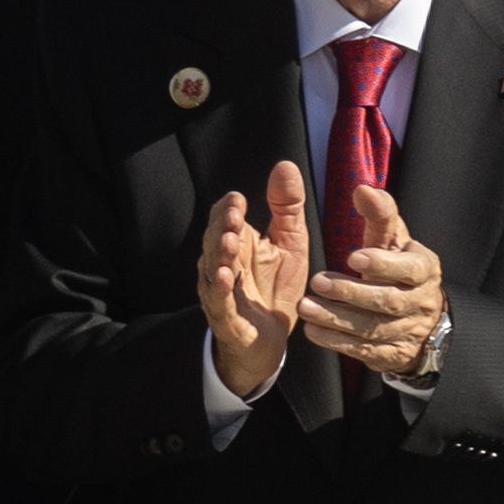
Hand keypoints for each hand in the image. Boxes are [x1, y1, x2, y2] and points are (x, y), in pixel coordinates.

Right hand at [198, 159, 310, 401]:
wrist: (270, 338)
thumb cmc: (276, 286)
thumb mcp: (290, 243)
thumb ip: (287, 207)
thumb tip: (284, 165)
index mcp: (237, 244)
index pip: (225, 220)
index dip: (229, 210)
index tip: (239, 200)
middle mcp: (222, 264)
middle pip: (216, 241)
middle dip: (223, 228)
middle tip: (235, 217)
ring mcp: (220, 291)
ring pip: (213, 269)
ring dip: (219, 255)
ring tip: (230, 241)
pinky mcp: (227, 318)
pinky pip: (219, 302)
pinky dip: (220, 290)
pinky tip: (226, 277)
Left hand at [292, 180, 447, 379]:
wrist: (422, 320)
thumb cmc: (399, 270)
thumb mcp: (394, 241)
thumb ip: (379, 215)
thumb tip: (363, 189)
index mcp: (424, 270)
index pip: (410, 268)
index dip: (384, 264)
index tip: (353, 257)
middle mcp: (420, 302)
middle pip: (388, 301)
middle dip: (352, 292)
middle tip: (318, 280)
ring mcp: (407, 331)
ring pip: (373, 328)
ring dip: (337, 318)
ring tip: (305, 307)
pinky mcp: (392, 354)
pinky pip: (365, 351)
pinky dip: (338, 342)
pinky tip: (313, 331)